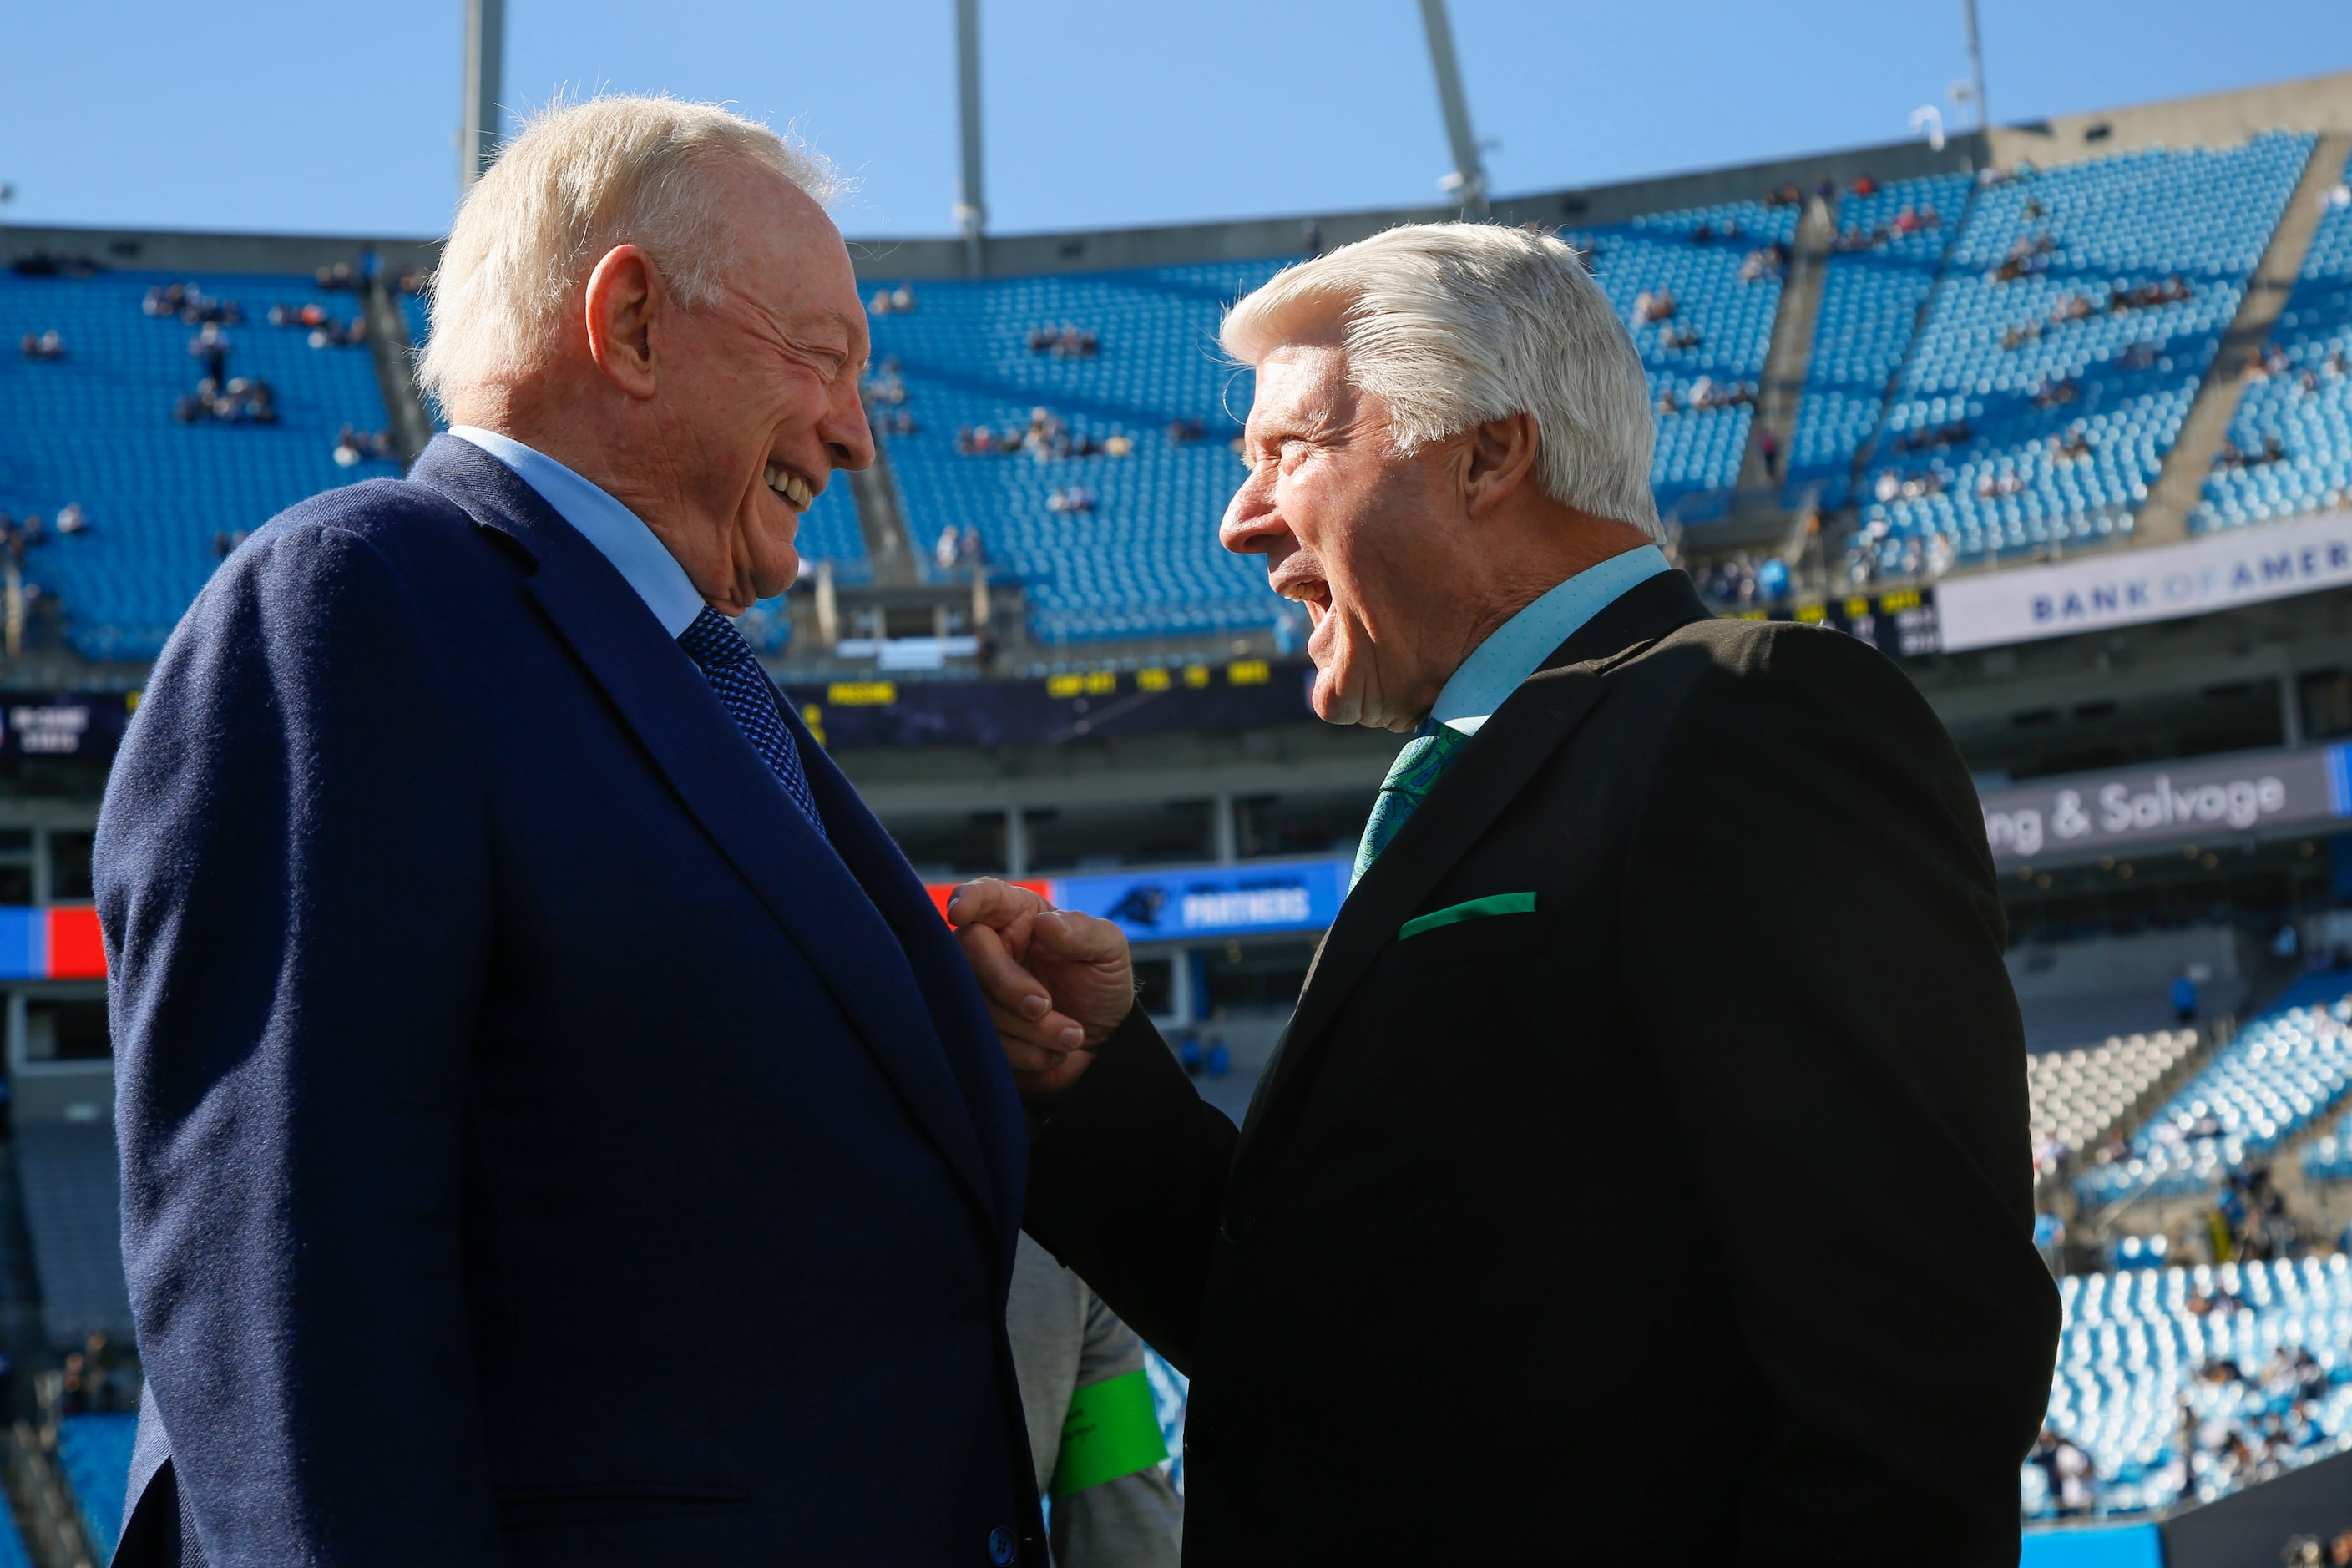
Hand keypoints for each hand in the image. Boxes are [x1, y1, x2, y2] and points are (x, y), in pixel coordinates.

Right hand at [947, 877, 1132, 1098]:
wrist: (1104, 1045)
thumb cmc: (1102, 986)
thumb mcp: (1109, 952)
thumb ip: (1084, 932)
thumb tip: (1046, 923)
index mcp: (1020, 916)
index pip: (986, 895)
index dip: (968, 898)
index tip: (959, 911)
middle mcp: (993, 948)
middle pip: (969, 954)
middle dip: (1007, 984)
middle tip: (1044, 1005)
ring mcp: (982, 991)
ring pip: (976, 1004)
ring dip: (1030, 1028)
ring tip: (1072, 1036)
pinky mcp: (981, 1031)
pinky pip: (984, 1041)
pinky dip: (1025, 1052)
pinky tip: (1053, 1053)